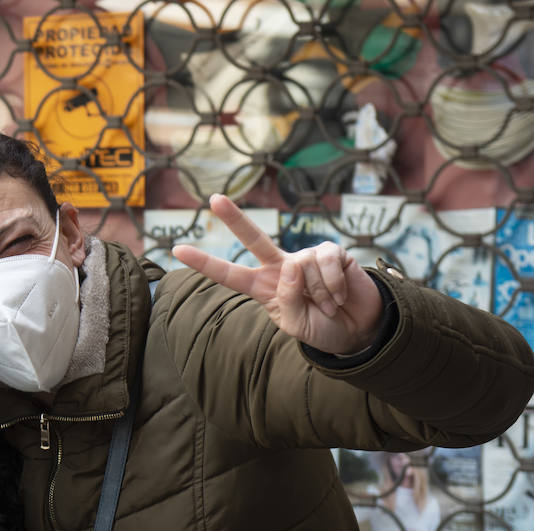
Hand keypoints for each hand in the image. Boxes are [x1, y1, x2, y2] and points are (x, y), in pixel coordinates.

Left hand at [172, 194, 384, 354]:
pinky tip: (339, 295)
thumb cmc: (320, 328)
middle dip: (234, 218)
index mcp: (263, 287)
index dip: (205, 263)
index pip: (229, 274)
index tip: (178, 249)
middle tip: (214, 198)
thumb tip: (290, 266)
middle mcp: (281, 267)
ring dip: (318, 294)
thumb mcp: (295, 325)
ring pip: (302, 267)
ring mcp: (305, 256)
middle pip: (254, 238)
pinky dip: (333, 285)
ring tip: (326, 305)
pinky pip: (325, 263)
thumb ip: (286, 300)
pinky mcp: (330, 251)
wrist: (357, 328)